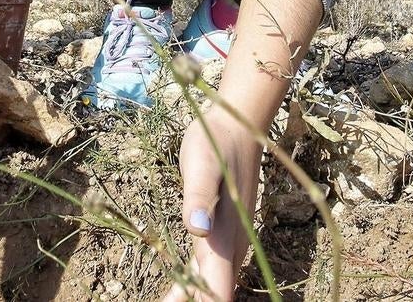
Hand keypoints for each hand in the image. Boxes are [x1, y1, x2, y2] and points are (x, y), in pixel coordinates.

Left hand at [163, 108, 262, 301]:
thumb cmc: (214, 143)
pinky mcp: (221, 235)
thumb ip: (198, 197)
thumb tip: (198, 228)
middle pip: (215, 295)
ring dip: (190, 295)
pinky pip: (208, 271)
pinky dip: (192, 286)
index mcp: (225, 238)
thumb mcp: (200, 164)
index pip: (217, 292)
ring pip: (212, 286)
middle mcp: (231, 247)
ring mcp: (229, 242)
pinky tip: (176, 292)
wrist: (236, 127)